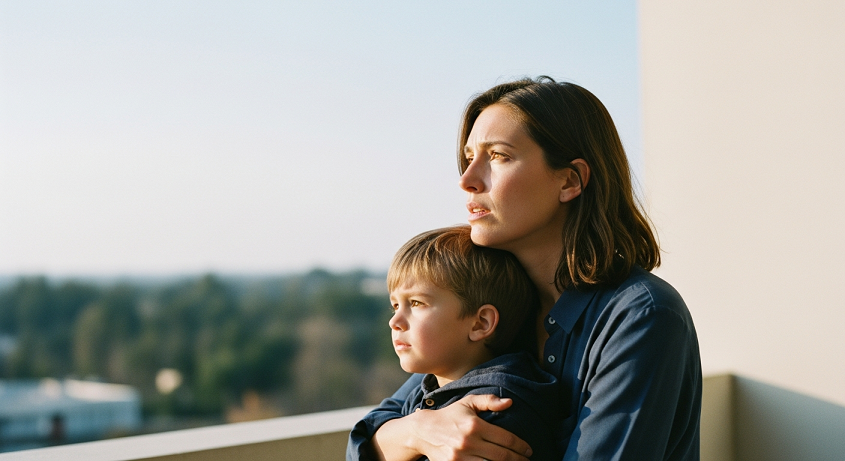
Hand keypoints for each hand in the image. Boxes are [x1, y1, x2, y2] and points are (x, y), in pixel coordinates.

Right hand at [408, 394, 531, 460]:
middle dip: (518, 460)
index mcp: (475, 425)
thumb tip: (509, 403)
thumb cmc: (449, 415)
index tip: (528, 450)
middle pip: (502, 456)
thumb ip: (488, 401)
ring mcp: (461, 457)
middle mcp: (469, 442)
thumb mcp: (467, 403)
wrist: (423, 431)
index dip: (521, 446)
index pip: (506, 438)